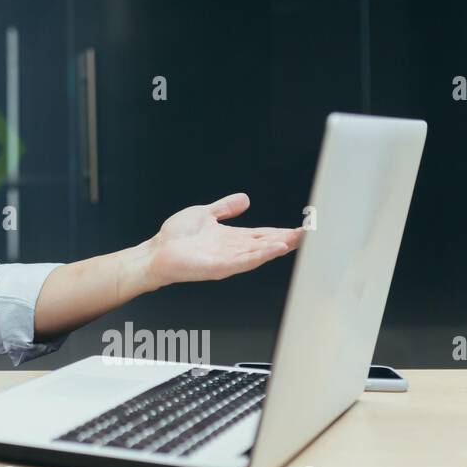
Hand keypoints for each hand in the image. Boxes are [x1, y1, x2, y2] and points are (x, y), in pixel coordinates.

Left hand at [143, 192, 301, 289]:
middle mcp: (233, 250)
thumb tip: (245, 199)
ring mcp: (227, 260)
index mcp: (232, 239)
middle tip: (309, 233)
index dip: (283, 231)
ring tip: (296, 239)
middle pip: (266, 245)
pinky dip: (259, 255)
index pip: (263, 235)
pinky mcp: (218, 267)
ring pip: (259, 254)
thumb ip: (225, 208)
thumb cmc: (176, 237)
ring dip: (277, 247)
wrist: (157, 251)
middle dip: (287, 239)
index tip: (303, 227)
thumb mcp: (205, 214)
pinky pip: (242, 261)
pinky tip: (272, 249)